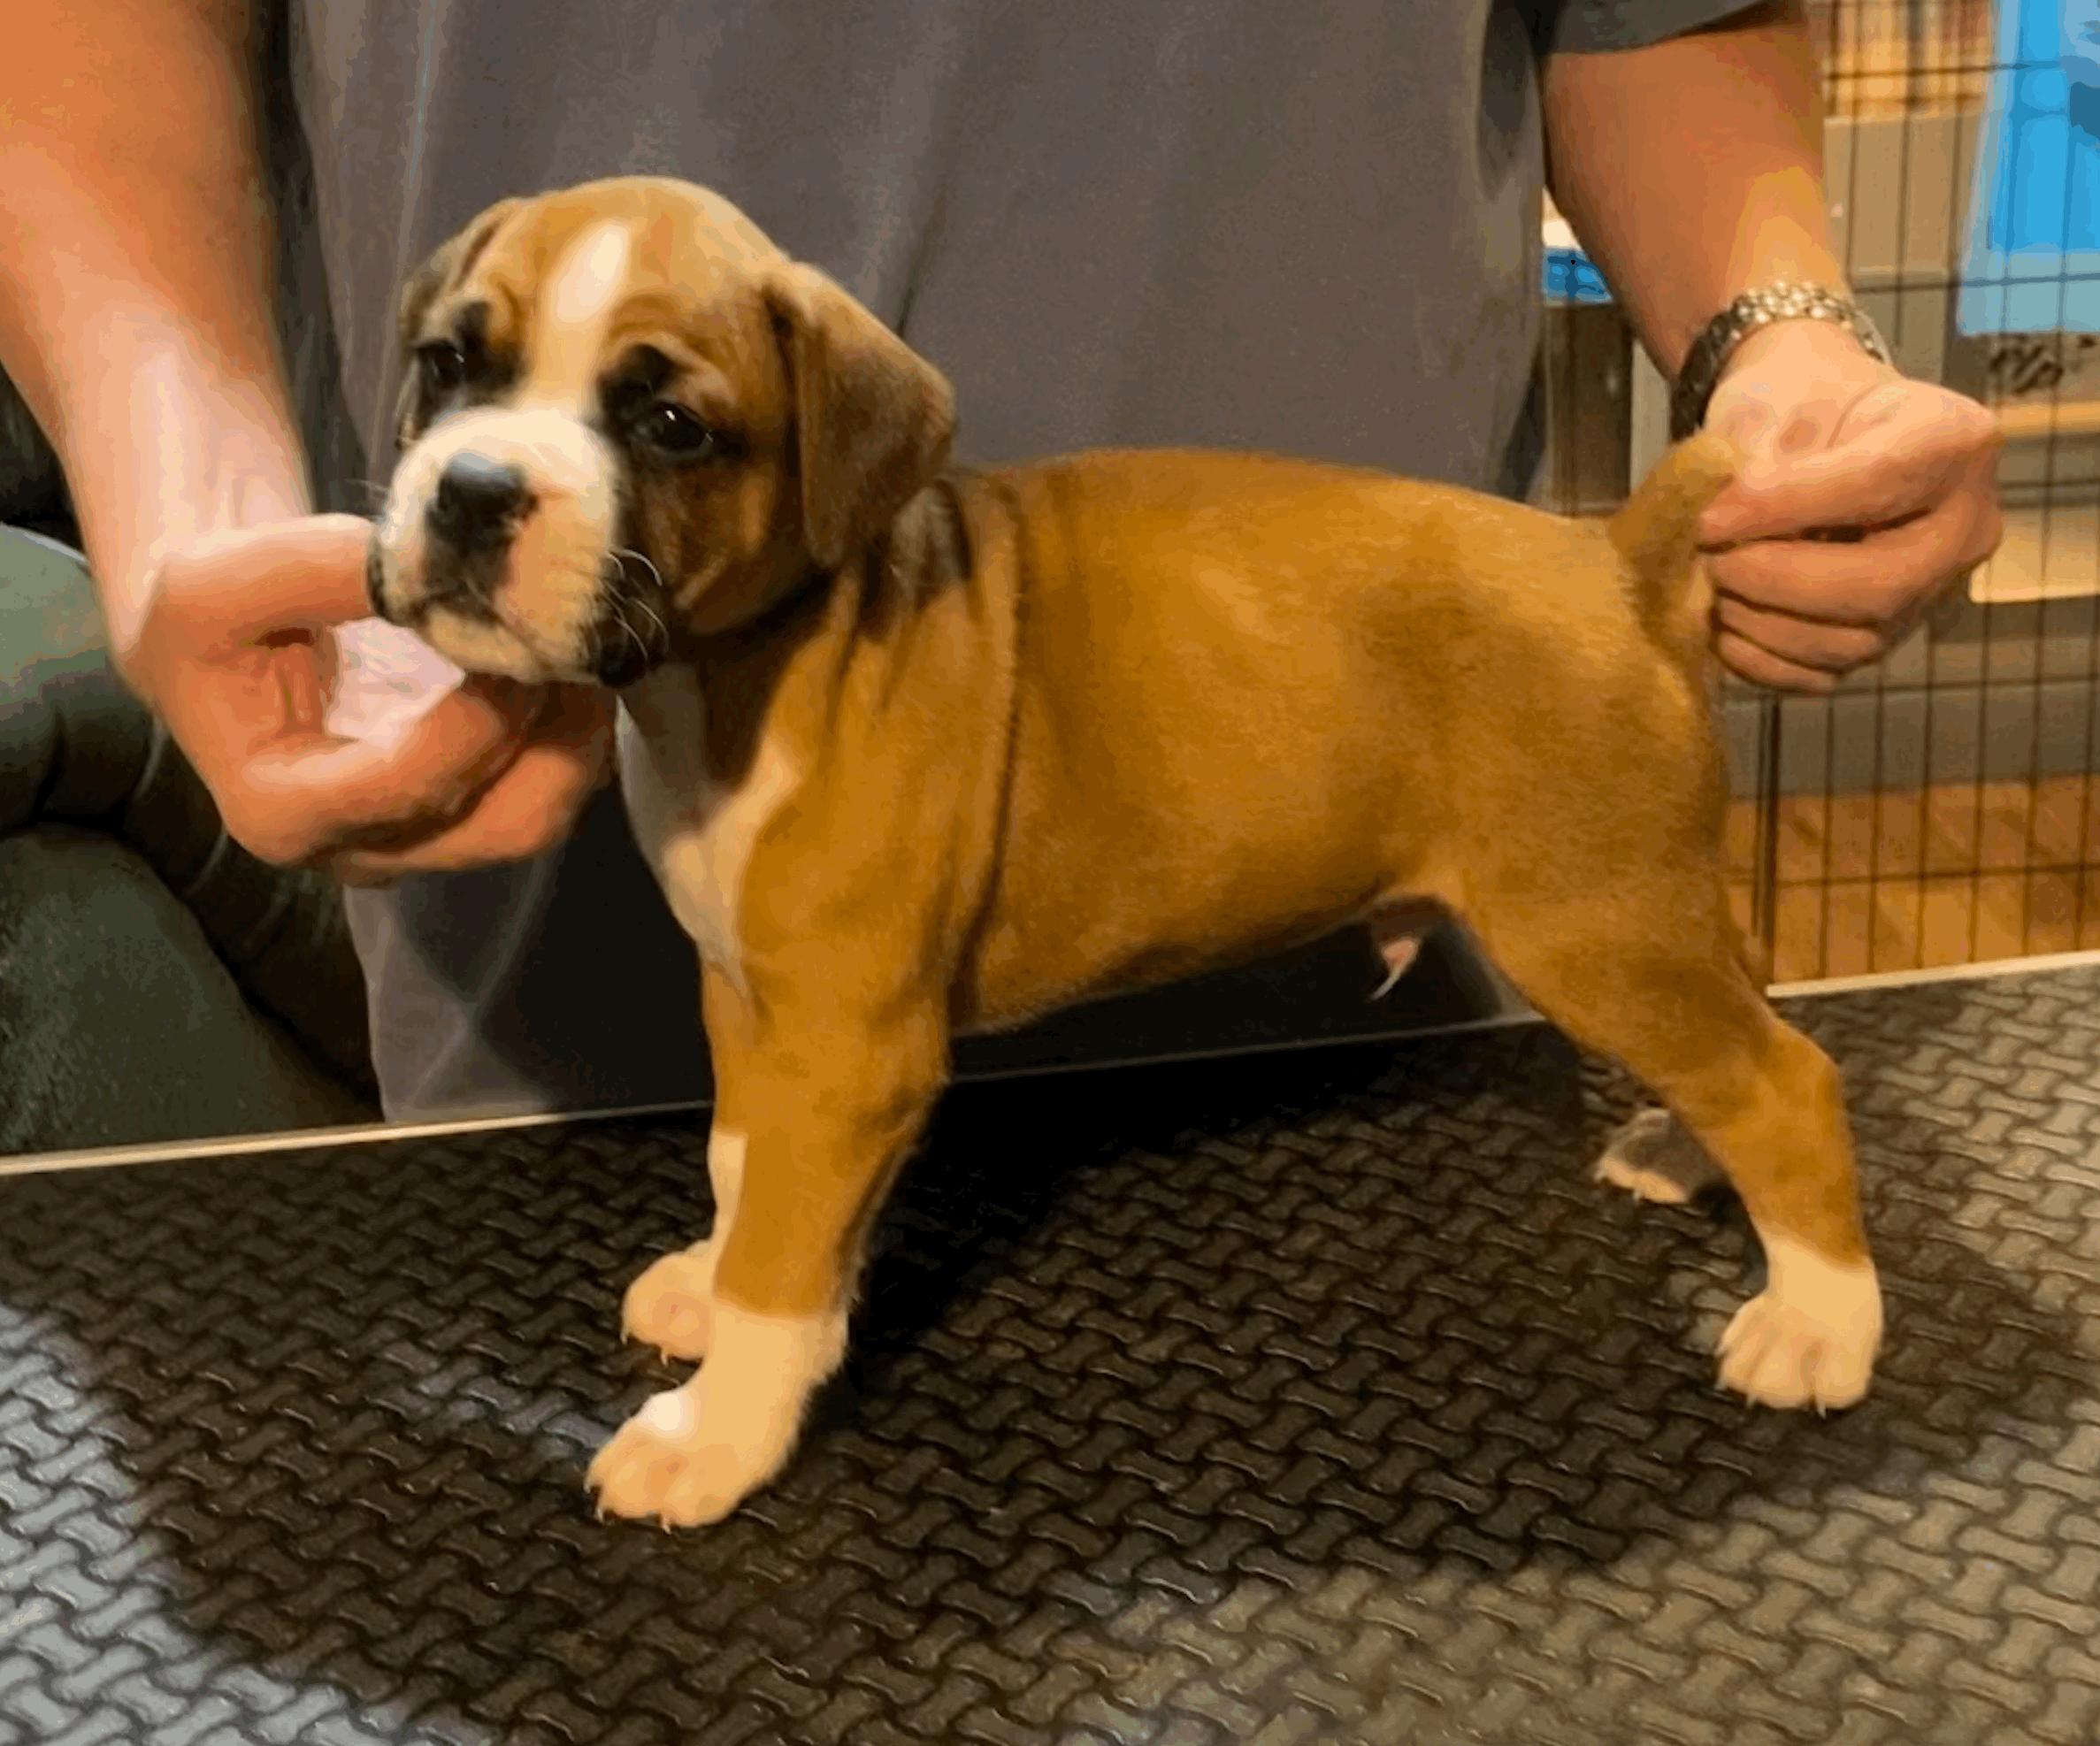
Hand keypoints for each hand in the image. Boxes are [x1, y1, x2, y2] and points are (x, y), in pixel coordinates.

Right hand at [125, 515, 614, 884]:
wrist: (221, 646)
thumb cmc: (206, 621)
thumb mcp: (218, 582)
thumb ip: (316, 570)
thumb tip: (430, 565)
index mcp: (280, 813)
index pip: (409, 786)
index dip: (478, 719)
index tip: (513, 637)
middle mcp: (358, 849)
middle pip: (500, 825)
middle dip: (554, 733)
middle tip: (571, 639)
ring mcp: (419, 842)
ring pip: (539, 817)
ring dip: (579, 735)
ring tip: (583, 645)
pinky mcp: (464, 813)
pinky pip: (547, 791)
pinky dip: (576, 734)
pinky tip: (573, 663)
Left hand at [1694, 319, 2003, 692]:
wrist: (1816, 427)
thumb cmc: (1800, 404)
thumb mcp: (1772, 401)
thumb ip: (1752, 462)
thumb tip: (1715, 532)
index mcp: (1954, 440)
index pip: (1878, 484)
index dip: (1785, 508)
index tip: (1709, 517)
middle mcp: (1964, 526)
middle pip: (1882, 584)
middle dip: (1776, 579)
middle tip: (1710, 558)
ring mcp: (1931, 592)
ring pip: (1853, 641)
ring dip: (1762, 622)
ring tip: (1713, 581)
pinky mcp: (1886, 637)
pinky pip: (1825, 674)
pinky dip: (1762, 659)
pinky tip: (1725, 622)